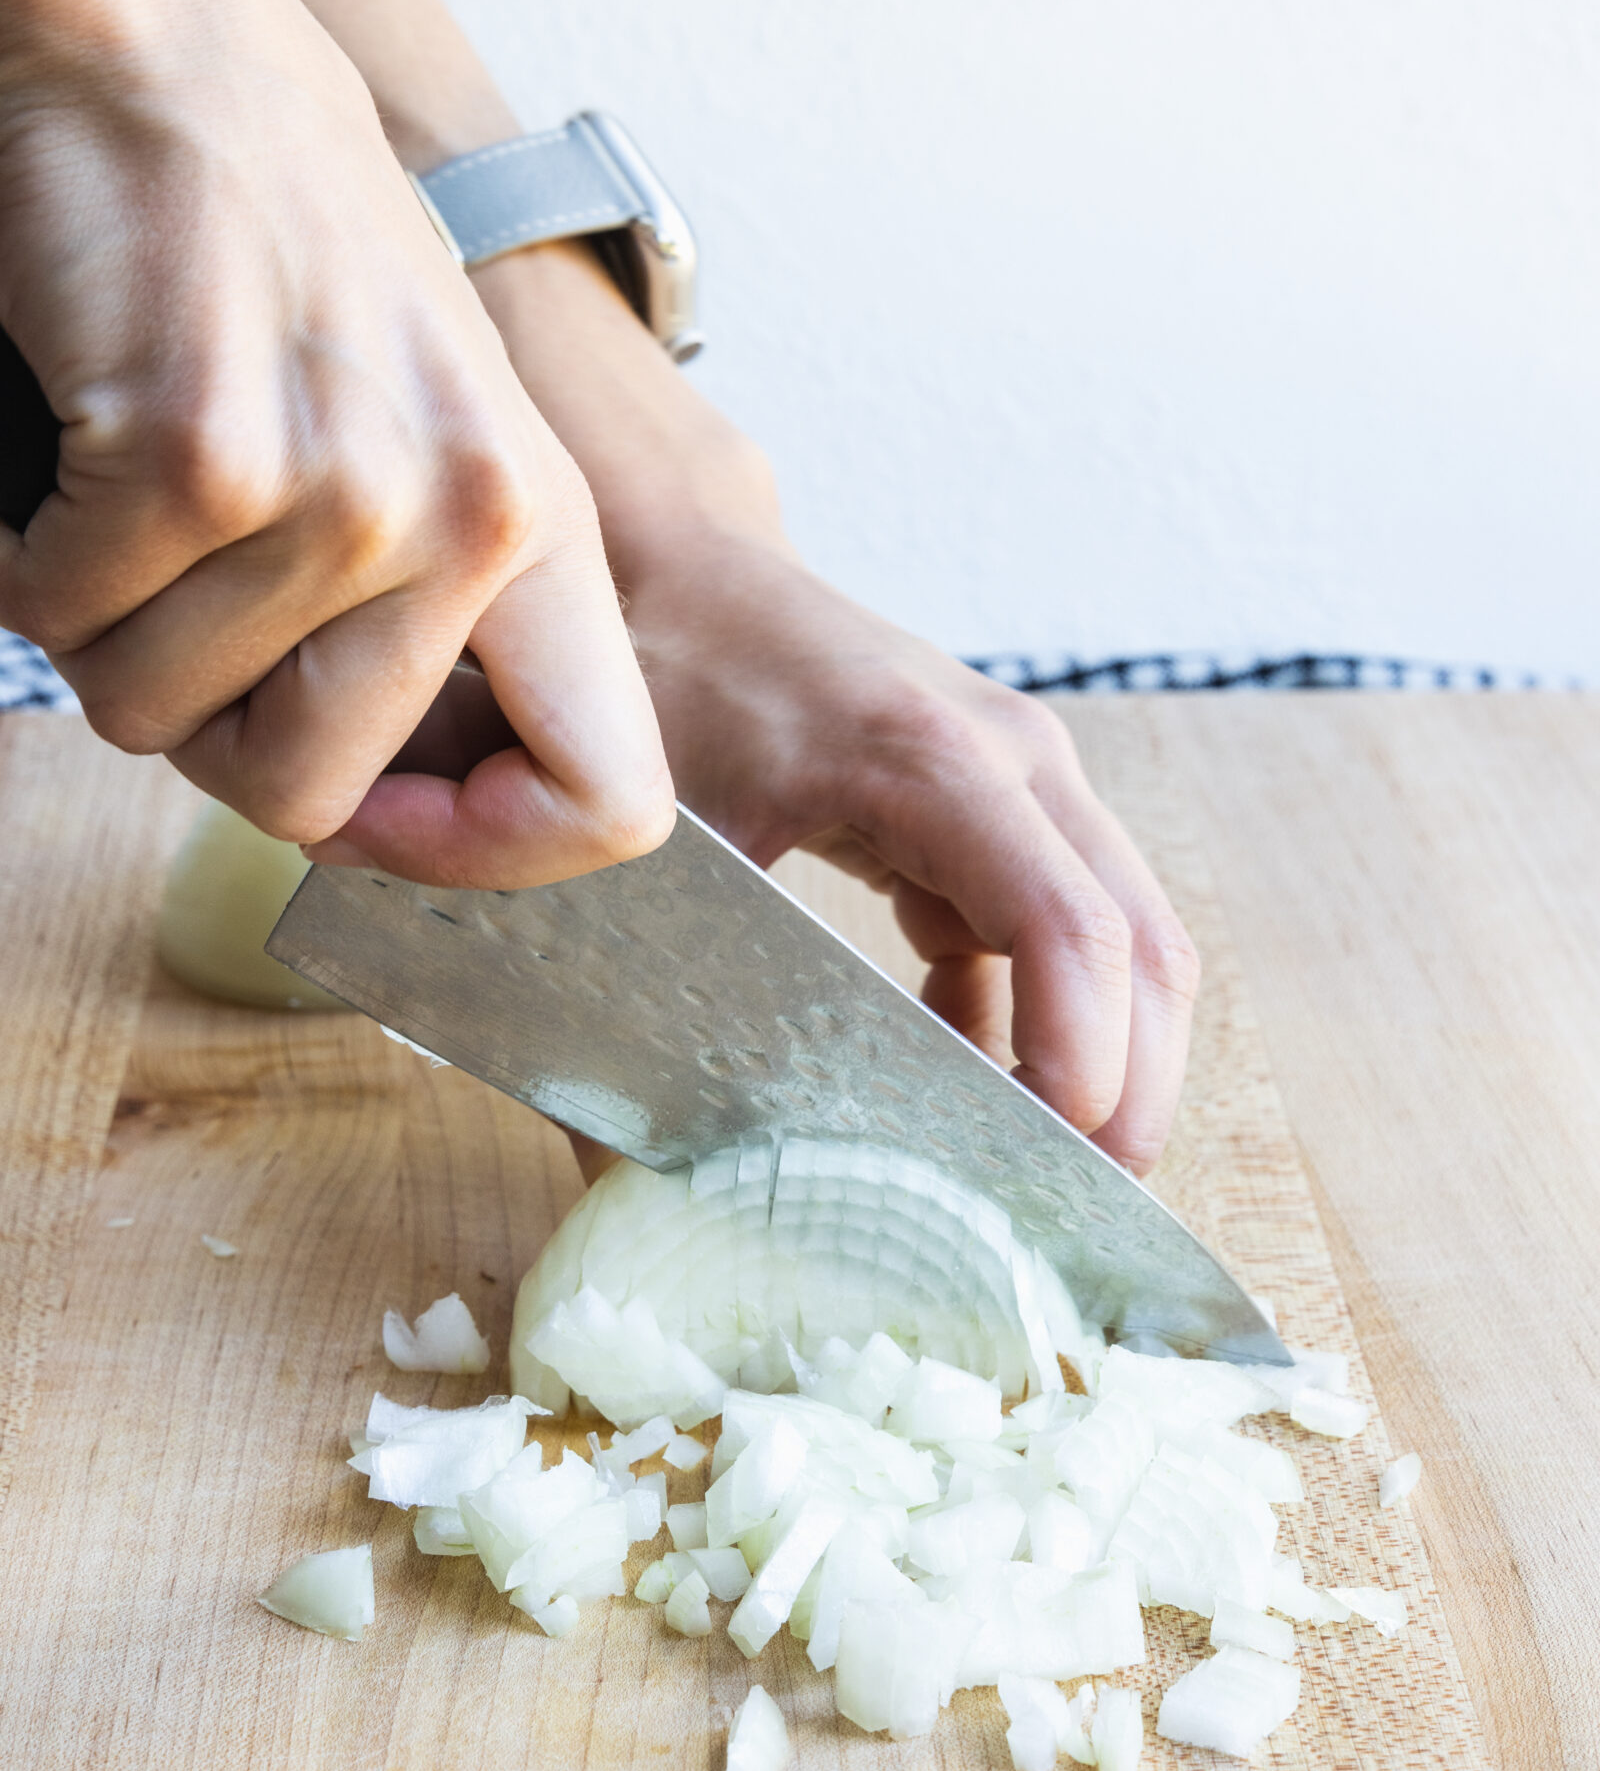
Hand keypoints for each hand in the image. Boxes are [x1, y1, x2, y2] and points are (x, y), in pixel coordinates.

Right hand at [0, 0, 671, 887]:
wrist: (167, 53)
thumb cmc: (290, 256)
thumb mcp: (431, 438)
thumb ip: (441, 622)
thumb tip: (401, 811)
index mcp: (542, 531)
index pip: (608, 800)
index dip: (484, 857)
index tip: (386, 825)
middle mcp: (468, 519)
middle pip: (312, 795)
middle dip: (210, 736)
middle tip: (182, 622)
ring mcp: (341, 490)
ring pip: (164, 722)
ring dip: (110, 637)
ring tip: (128, 508)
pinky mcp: (201, 455)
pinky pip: (69, 622)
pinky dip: (33, 568)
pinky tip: (65, 470)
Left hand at [628, 547, 1200, 1175]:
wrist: (671, 560)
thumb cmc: (658, 681)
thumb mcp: (651, 848)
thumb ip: (644, 1008)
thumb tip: (627, 1179)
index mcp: (936, 764)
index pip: (1068, 926)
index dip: (1083, 1058)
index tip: (1056, 1160)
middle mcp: (1014, 762)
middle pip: (1138, 945)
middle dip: (1129, 1087)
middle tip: (1084, 1209)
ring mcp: (1021, 779)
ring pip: (1124, 939)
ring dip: (1106, 1058)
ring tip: (1047, 1176)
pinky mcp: (998, 808)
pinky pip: (1062, 928)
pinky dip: (1040, 1018)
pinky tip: (966, 1090)